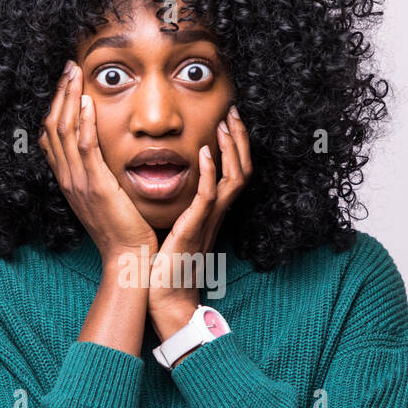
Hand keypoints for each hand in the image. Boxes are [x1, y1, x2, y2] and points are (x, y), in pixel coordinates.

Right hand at [38, 60, 157, 265]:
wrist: (128, 259)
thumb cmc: (125, 230)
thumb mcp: (107, 197)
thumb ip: (102, 174)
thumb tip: (108, 154)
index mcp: (70, 181)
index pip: (52, 135)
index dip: (56, 105)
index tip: (66, 82)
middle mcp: (68, 179)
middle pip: (53, 126)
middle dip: (60, 93)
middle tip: (68, 66)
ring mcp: (79, 182)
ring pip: (64, 131)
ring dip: (68, 98)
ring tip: (75, 72)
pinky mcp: (96, 186)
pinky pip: (84, 148)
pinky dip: (83, 122)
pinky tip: (87, 101)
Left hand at [148, 105, 252, 338]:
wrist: (165, 296)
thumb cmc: (166, 264)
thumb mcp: (175, 226)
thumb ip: (180, 206)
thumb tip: (168, 184)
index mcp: (212, 211)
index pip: (233, 170)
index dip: (235, 144)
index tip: (227, 119)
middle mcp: (216, 213)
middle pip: (242, 168)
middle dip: (239, 138)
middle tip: (233, 111)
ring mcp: (209, 220)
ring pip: (234, 178)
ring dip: (231, 148)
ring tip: (225, 124)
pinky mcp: (195, 228)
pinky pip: (210, 196)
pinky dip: (211, 172)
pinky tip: (206, 152)